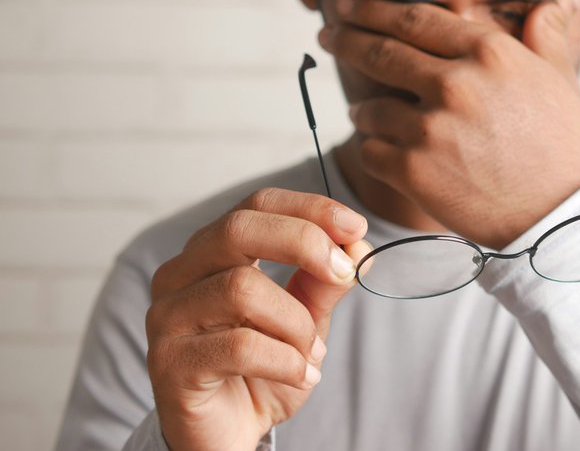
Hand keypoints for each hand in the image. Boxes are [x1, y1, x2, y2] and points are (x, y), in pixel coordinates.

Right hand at [146, 189, 368, 450]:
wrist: (228, 435)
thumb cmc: (261, 371)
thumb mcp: (304, 321)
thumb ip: (323, 283)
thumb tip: (357, 245)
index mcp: (212, 253)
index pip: (257, 206)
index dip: (309, 208)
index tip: (355, 225)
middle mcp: (181, 274)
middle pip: (239, 229)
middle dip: (304, 243)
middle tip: (343, 273)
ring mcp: (167, 316)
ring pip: (242, 289)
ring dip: (296, 323)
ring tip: (311, 352)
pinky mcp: (169, 362)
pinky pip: (239, 345)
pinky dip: (285, 361)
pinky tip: (300, 376)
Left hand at [321, 0, 579, 248]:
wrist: (557, 217)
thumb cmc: (560, 146)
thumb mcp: (561, 79)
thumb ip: (548, 32)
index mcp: (488, 53)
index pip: (415, 19)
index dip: (373, 9)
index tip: (349, 6)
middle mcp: (454, 84)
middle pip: (380, 53)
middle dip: (346, 41)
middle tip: (328, 35)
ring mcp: (430, 129)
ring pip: (369, 109)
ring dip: (363, 111)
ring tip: (366, 115)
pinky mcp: (413, 171)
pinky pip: (370, 152)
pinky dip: (372, 151)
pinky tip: (383, 152)